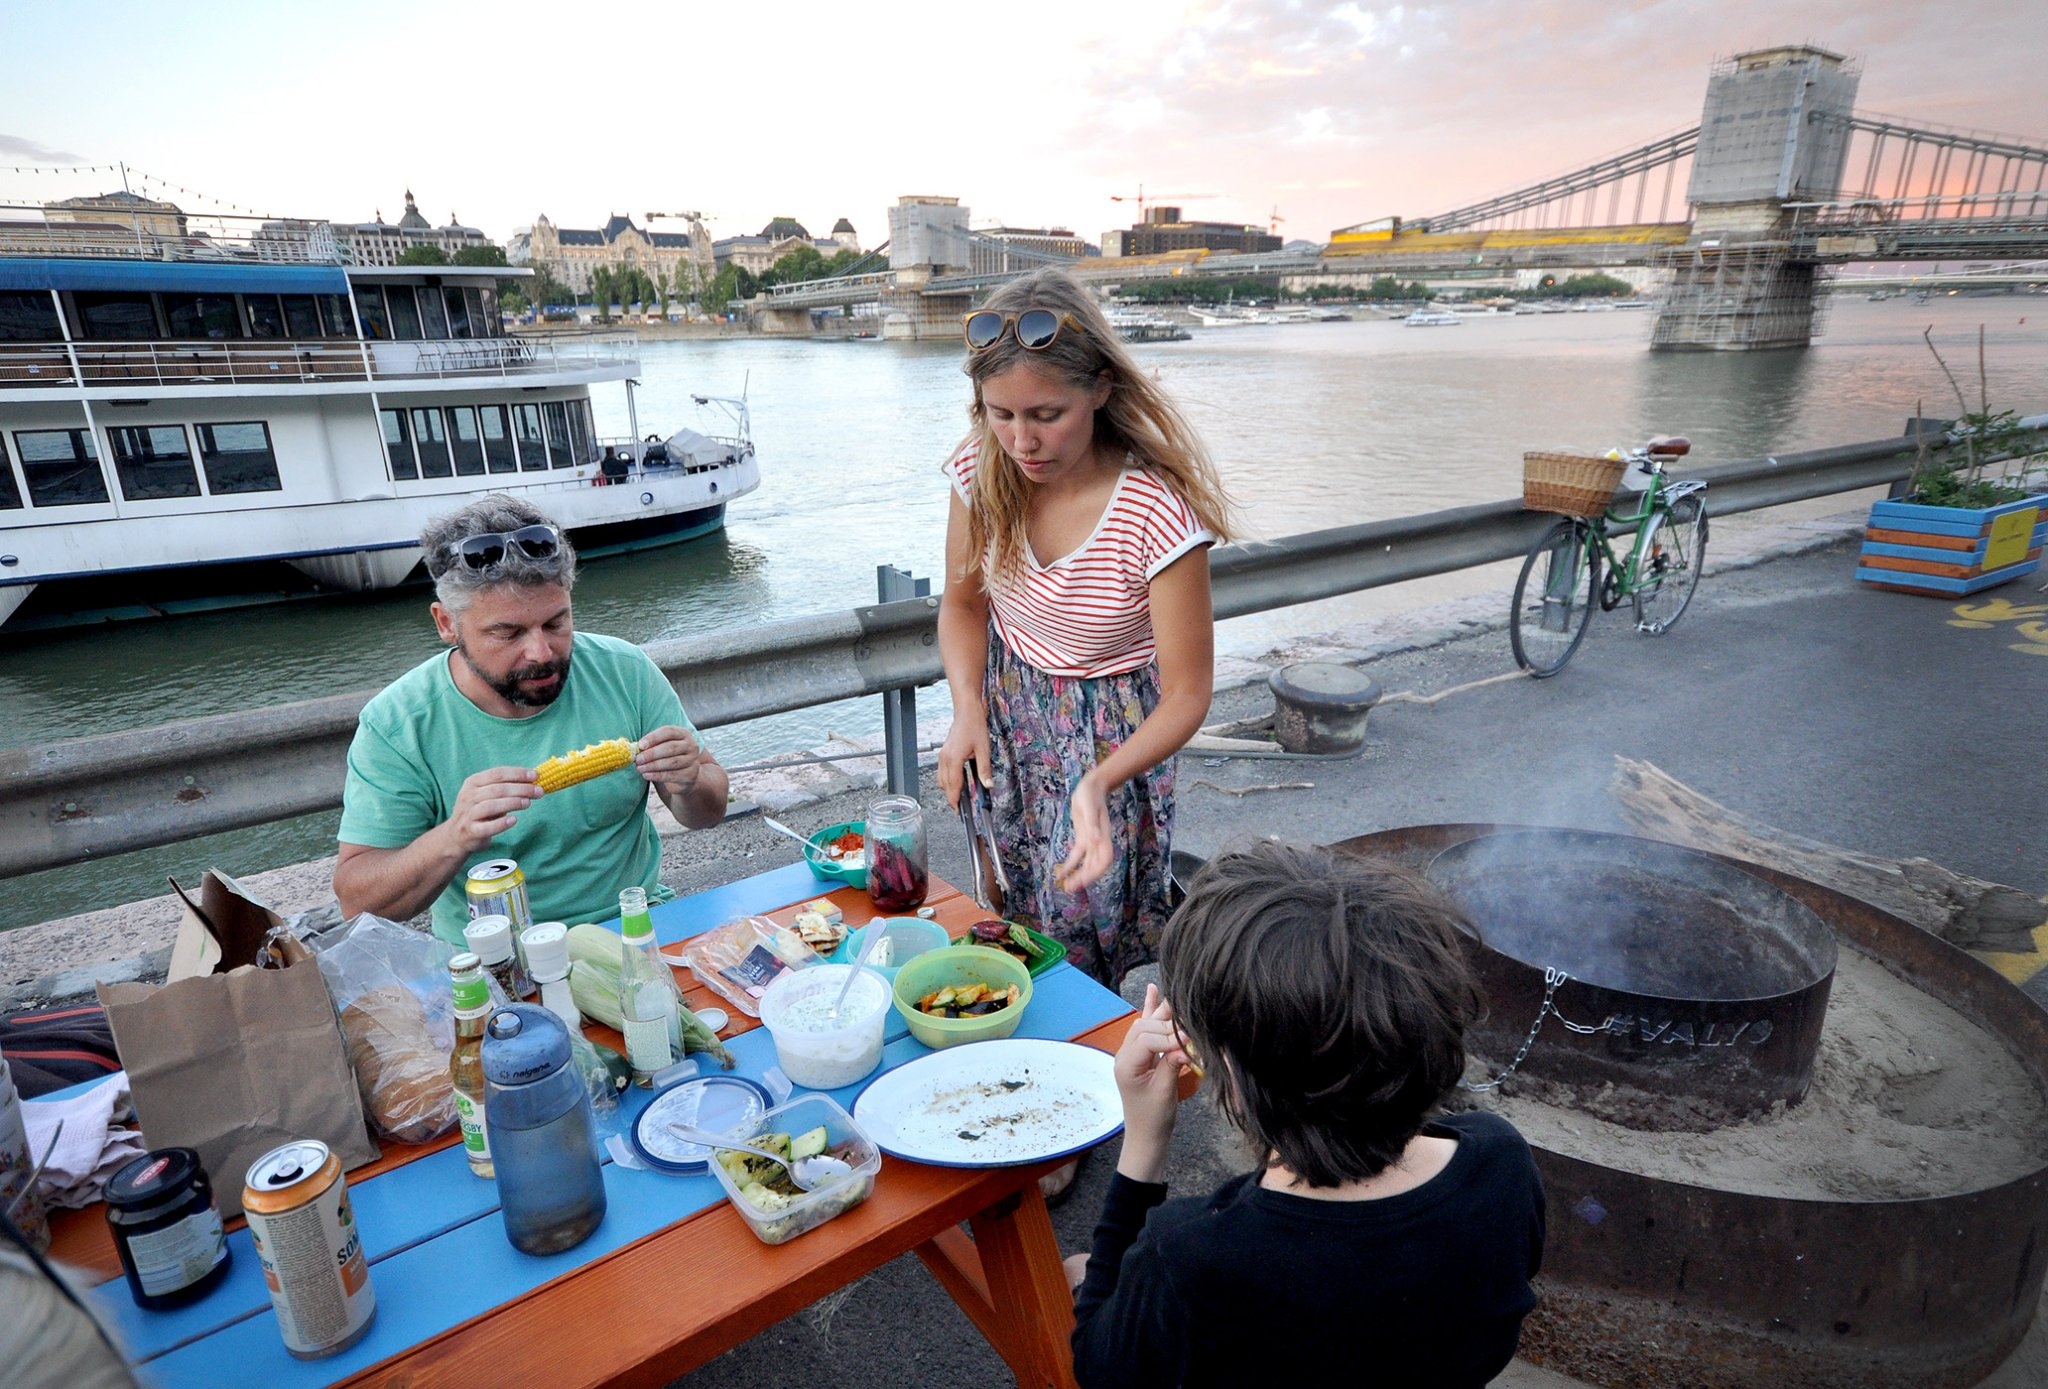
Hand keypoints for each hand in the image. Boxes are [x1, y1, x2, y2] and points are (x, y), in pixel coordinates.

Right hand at [446, 766, 539, 854]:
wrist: (456, 835)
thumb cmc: (479, 811)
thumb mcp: (486, 794)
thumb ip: (505, 787)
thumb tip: (533, 781)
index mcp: (473, 782)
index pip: (498, 773)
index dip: (518, 773)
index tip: (535, 776)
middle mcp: (469, 796)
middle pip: (498, 789)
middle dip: (521, 789)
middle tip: (538, 791)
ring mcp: (468, 813)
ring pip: (492, 805)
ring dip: (513, 803)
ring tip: (528, 803)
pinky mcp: (470, 831)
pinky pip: (487, 827)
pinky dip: (501, 823)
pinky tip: (514, 820)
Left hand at [635, 725, 708, 795]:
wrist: (684, 775)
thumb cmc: (668, 757)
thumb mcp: (662, 747)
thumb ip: (651, 745)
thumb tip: (634, 749)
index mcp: (683, 733)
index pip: (669, 731)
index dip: (654, 738)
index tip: (640, 745)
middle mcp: (691, 745)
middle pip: (671, 747)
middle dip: (652, 754)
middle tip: (638, 759)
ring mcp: (693, 760)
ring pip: (672, 762)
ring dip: (653, 766)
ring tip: (640, 768)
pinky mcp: (691, 774)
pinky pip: (673, 775)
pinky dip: (658, 776)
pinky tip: (647, 775)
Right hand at [936, 716, 991, 810]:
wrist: (966, 711)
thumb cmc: (974, 726)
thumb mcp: (983, 749)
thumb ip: (984, 769)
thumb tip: (988, 785)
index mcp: (953, 759)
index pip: (952, 786)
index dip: (954, 800)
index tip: (958, 811)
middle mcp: (945, 758)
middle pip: (944, 785)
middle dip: (951, 797)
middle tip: (961, 806)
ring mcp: (942, 755)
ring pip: (941, 779)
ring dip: (949, 788)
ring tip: (960, 795)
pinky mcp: (944, 752)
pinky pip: (942, 771)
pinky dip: (948, 779)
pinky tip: (958, 781)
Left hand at [1056, 776, 1112, 891]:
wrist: (1090, 786)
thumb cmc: (1091, 794)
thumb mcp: (1089, 806)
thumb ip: (1092, 823)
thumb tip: (1096, 839)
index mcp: (1103, 836)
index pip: (1104, 859)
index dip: (1096, 872)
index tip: (1084, 881)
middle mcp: (1099, 841)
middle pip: (1095, 865)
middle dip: (1085, 878)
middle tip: (1070, 889)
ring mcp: (1090, 841)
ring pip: (1086, 863)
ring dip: (1078, 875)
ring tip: (1067, 887)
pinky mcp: (1082, 838)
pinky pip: (1077, 856)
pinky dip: (1070, 865)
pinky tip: (1061, 874)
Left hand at [1112, 984, 1187, 1182]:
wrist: (1146, 1137)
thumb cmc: (1154, 1119)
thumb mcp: (1165, 1093)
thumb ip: (1172, 1065)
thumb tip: (1185, 1045)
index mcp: (1127, 1065)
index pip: (1148, 1039)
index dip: (1170, 1037)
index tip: (1190, 1042)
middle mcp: (1125, 1055)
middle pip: (1144, 1027)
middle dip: (1167, 1024)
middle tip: (1189, 1025)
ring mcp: (1131, 1055)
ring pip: (1145, 1025)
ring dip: (1161, 1013)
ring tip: (1175, 996)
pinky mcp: (1140, 1056)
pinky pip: (1145, 1030)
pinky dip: (1151, 1011)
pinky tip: (1153, 991)